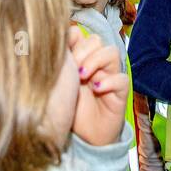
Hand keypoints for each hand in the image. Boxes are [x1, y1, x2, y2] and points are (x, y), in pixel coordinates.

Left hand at [67, 26, 129, 147]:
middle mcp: (96, 62)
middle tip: (72, 70)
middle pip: (95, 39)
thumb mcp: (57, 83)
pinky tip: (96, 89)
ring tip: (82, 76)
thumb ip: (56, 63)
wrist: (85, 136)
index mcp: (79, 57)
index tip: (60, 54)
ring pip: (111, 52)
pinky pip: (121, 78)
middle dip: (82, 51)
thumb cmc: (68, 108)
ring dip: (96, 61)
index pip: (79, 34)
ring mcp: (109, 75)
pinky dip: (109, 81)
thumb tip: (48, 43)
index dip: (71, 39)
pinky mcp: (121, 91)